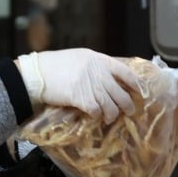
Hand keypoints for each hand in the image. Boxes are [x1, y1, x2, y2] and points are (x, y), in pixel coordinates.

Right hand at [18, 48, 139, 123]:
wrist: (37, 73)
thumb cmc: (55, 65)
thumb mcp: (79, 58)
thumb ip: (95, 67)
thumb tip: (108, 78)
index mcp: (99, 60)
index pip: (126, 72)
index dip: (135, 84)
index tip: (139, 92)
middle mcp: (99, 72)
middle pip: (121, 93)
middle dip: (128, 105)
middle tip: (129, 112)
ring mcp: (91, 86)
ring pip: (111, 106)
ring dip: (113, 114)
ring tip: (110, 118)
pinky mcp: (82, 99)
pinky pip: (97, 112)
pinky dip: (97, 116)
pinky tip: (95, 117)